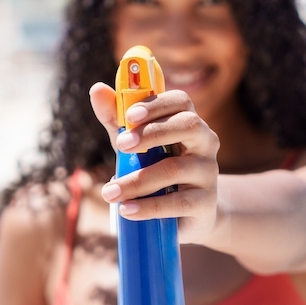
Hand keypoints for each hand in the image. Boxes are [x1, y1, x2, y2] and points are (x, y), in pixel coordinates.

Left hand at [88, 82, 219, 244]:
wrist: (186, 214)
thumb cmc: (156, 170)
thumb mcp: (135, 144)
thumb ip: (117, 120)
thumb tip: (97, 90)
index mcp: (188, 122)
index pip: (181, 101)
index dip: (156, 104)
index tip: (130, 116)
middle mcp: (205, 142)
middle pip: (188, 125)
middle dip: (152, 133)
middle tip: (120, 145)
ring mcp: (208, 172)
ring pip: (177, 168)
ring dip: (138, 180)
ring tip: (110, 193)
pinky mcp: (206, 202)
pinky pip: (179, 203)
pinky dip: (149, 207)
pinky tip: (127, 210)